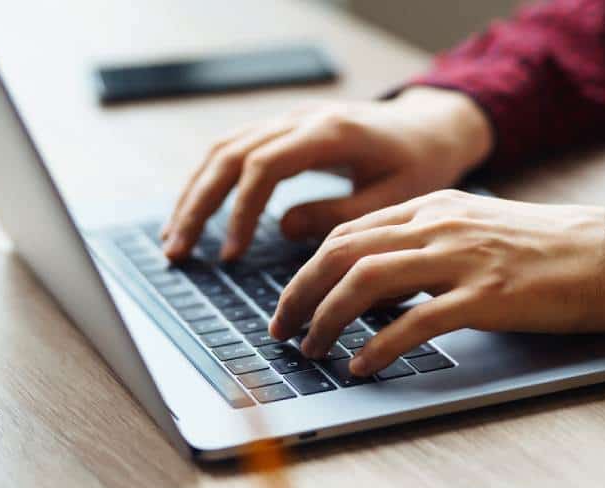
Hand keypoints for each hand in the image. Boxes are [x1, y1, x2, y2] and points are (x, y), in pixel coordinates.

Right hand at [161, 87, 492, 260]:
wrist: (430, 129)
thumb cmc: (420, 166)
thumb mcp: (395, 197)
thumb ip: (341, 213)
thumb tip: (283, 228)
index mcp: (332, 131)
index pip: (265, 165)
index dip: (242, 210)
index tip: (232, 254)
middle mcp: (302, 116)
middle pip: (230, 153)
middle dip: (199, 204)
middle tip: (177, 252)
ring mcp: (290, 118)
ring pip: (223, 148)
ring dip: (194, 193)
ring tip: (175, 240)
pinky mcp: (285, 128)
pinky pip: (234, 149)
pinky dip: (210, 181)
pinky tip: (197, 213)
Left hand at [268, 190, 604, 376]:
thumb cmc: (549, 249)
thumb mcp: (477, 233)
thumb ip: (425, 250)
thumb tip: (372, 288)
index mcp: (435, 208)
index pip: (349, 233)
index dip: (307, 269)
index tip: (290, 301)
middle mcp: (440, 226)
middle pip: (343, 253)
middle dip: (299, 293)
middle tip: (281, 329)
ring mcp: (463, 259)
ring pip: (366, 281)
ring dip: (326, 318)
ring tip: (311, 349)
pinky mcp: (487, 296)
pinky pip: (415, 322)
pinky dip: (379, 346)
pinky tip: (362, 365)